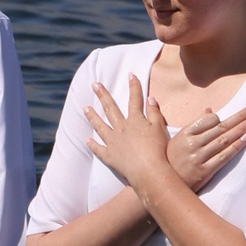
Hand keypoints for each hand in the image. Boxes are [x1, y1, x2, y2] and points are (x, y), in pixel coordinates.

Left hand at [87, 72, 174, 194]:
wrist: (149, 171)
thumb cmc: (158, 149)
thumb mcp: (160, 128)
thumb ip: (154, 113)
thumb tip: (151, 98)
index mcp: (135, 120)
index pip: (135, 99)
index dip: (133, 86)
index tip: (130, 74)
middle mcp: (121, 128)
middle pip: (111, 109)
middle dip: (103, 95)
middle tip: (94, 85)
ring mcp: (113, 142)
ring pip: (100, 126)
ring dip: (92, 116)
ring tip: (85, 107)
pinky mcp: (110, 156)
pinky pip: (99, 149)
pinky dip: (92, 145)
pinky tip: (87, 140)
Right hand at [165, 102, 245, 192]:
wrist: (163, 184)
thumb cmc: (171, 159)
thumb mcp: (178, 139)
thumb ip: (195, 124)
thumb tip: (210, 110)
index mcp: (185, 133)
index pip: (209, 120)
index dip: (221, 117)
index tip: (232, 116)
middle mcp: (192, 143)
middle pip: (220, 127)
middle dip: (239, 118)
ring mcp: (199, 158)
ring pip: (224, 140)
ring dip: (241, 129)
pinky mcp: (204, 172)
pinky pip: (223, 157)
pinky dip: (235, 147)